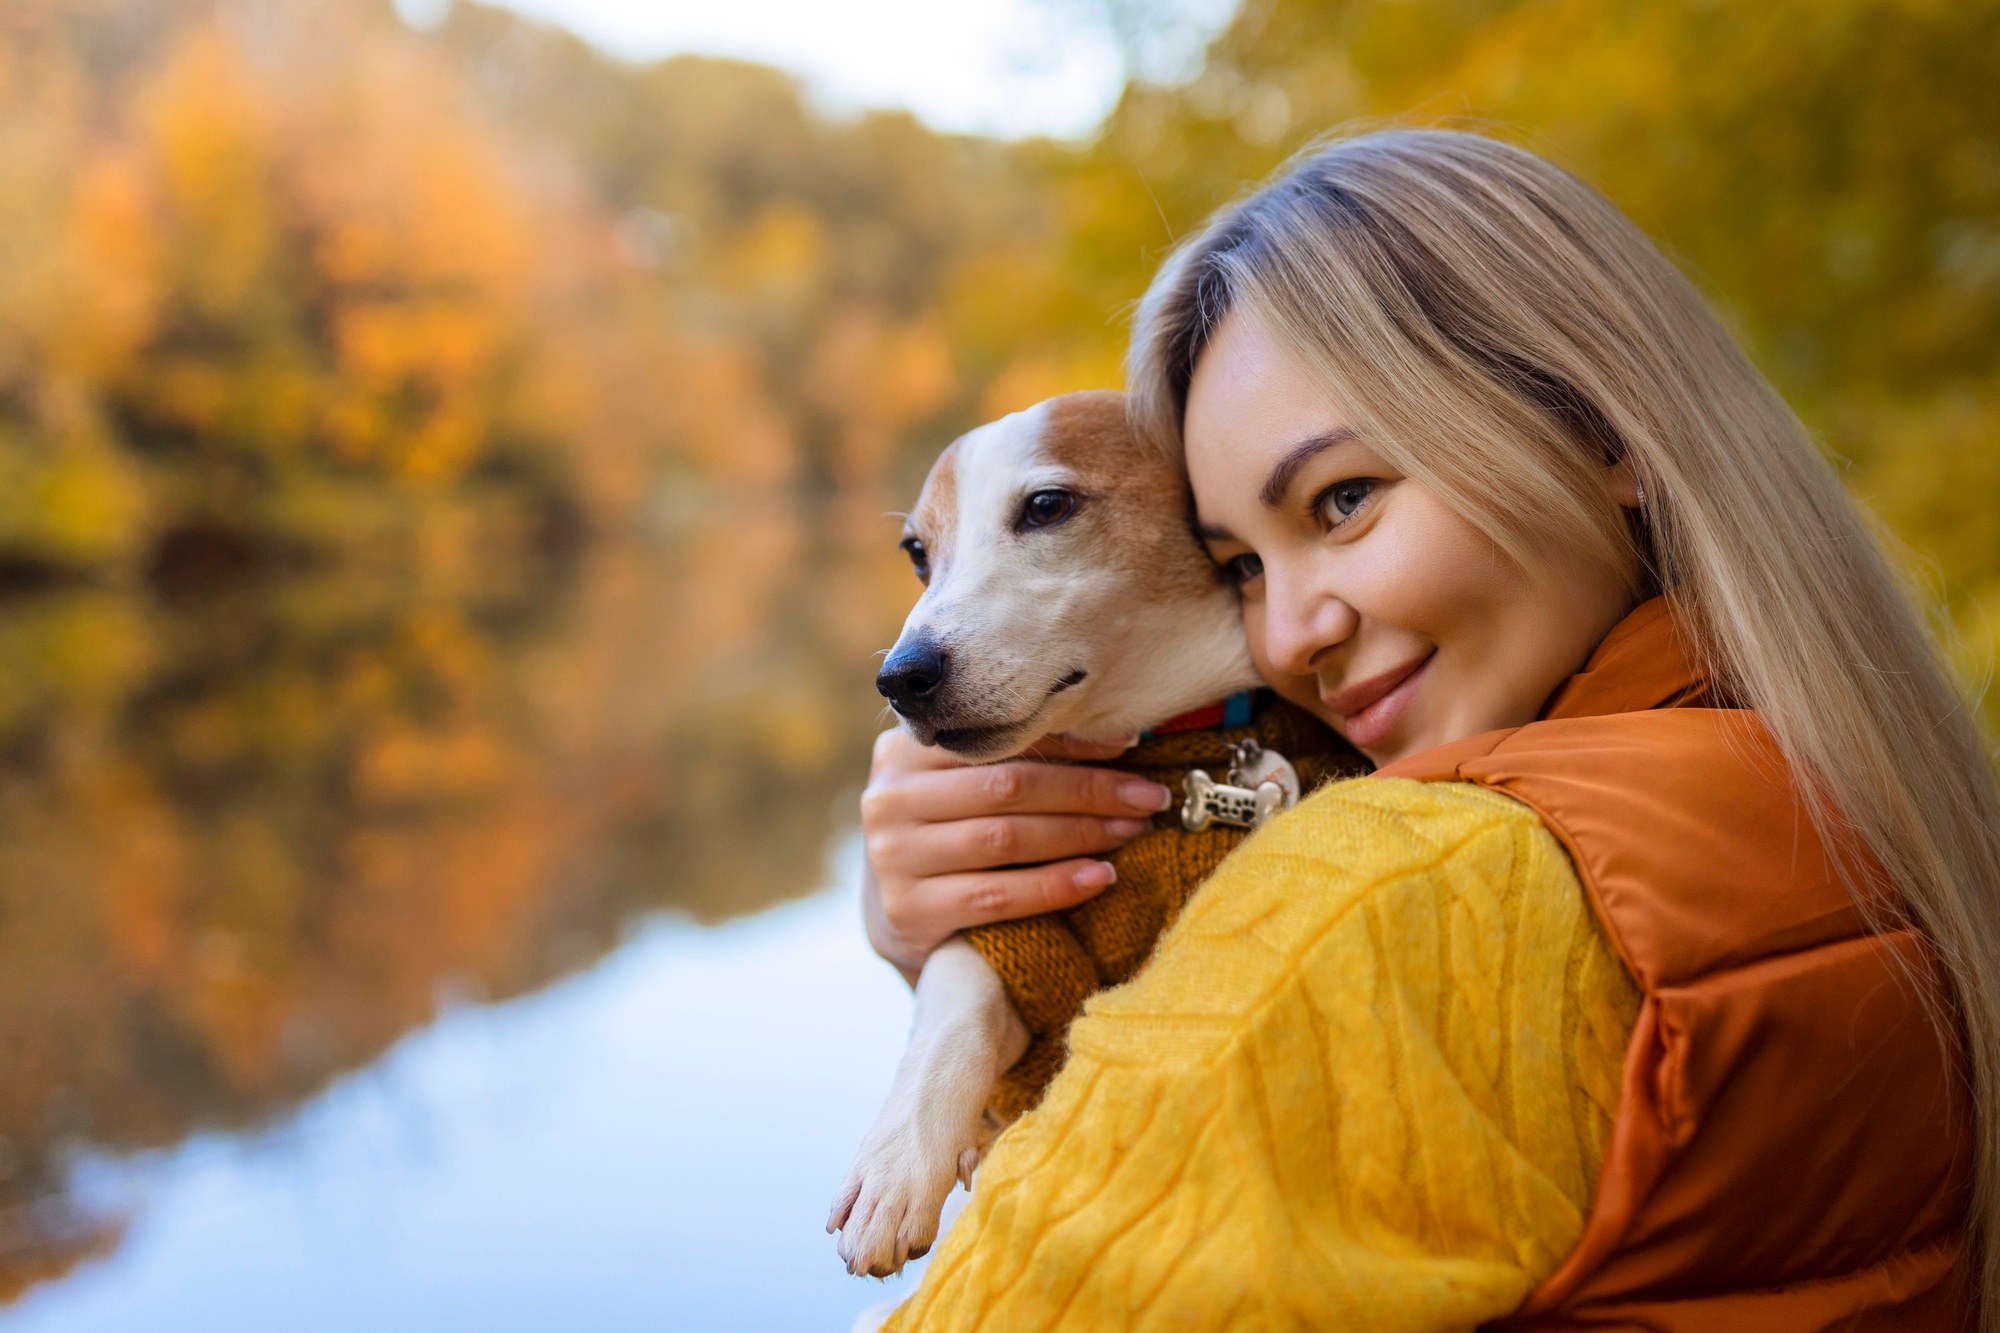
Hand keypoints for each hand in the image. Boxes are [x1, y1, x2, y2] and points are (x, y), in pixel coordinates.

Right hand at [859, 726, 1174, 981]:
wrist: (899, 915)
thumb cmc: (950, 836)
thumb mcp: (964, 788)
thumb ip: (1013, 759)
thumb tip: (1118, 736)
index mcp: (905, 750)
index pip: (998, 740)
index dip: (1068, 741)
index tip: (1129, 746)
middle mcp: (890, 798)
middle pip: (1007, 786)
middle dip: (1088, 790)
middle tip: (1148, 796)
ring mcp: (894, 857)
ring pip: (1005, 838)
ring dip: (1081, 834)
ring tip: (1132, 831)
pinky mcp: (909, 910)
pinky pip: (998, 895)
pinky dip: (1056, 885)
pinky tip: (1101, 876)